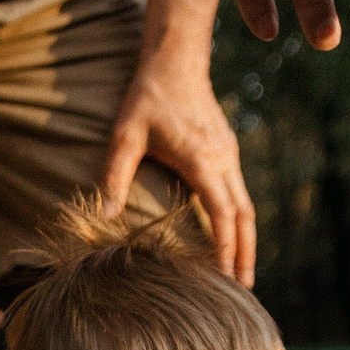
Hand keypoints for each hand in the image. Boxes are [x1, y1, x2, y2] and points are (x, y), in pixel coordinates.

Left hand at [101, 49, 257, 284]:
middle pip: (244, 217)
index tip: (227, 276)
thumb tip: (103, 217)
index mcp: (202, 159)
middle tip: (244, 290)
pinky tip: (233, 239)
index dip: (227, 247)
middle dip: (245, 254)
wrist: (175, 60)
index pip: (223, 213)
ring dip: (246, 240)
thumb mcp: (125, 135)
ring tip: (243, 273)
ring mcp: (229, 155)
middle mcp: (223, 160)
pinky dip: (240, 221)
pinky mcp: (227, 151)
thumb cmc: (148, 97)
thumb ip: (115, 176)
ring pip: (246, 206)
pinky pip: (240, 194)